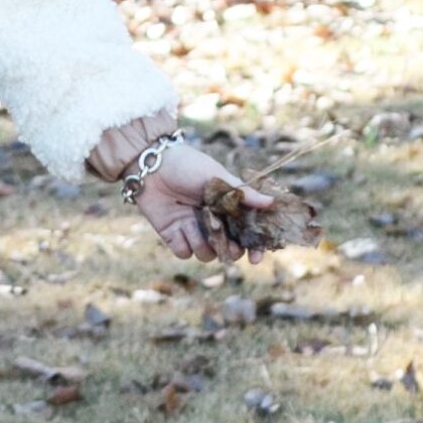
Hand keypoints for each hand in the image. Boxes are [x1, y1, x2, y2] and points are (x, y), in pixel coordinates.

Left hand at [129, 137, 245, 262]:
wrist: (151, 165)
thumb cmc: (187, 165)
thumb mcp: (217, 176)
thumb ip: (242, 193)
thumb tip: (271, 202)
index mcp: (227, 208)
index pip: (246, 233)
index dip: (254, 247)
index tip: (255, 258)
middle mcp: (213, 221)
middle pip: (229, 249)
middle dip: (230, 251)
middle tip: (227, 243)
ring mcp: (193, 230)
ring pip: (207, 255)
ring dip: (203, 243)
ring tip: (193, 222)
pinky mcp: (173, 236)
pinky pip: (184, 252)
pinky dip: (183, 243)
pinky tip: (178, 225)